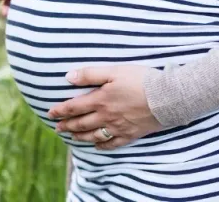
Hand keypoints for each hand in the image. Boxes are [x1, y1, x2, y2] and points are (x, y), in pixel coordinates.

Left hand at [47, 65, 163, 149]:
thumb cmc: (141, 80)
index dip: (60, 111)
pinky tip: (97, 146)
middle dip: (67, 126)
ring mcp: (118, 128)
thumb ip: (90, 74)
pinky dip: (102, 146)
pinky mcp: (131, 134)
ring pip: (94, 136)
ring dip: (81, 137)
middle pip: (81, 124)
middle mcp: (106, 117)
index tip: (51, 113)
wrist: (167, 97)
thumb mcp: (114, 71)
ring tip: (72, 137)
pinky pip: (113, 144)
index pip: (73, 107)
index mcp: (100, 100)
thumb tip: (68, 77)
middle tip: (57, 128)